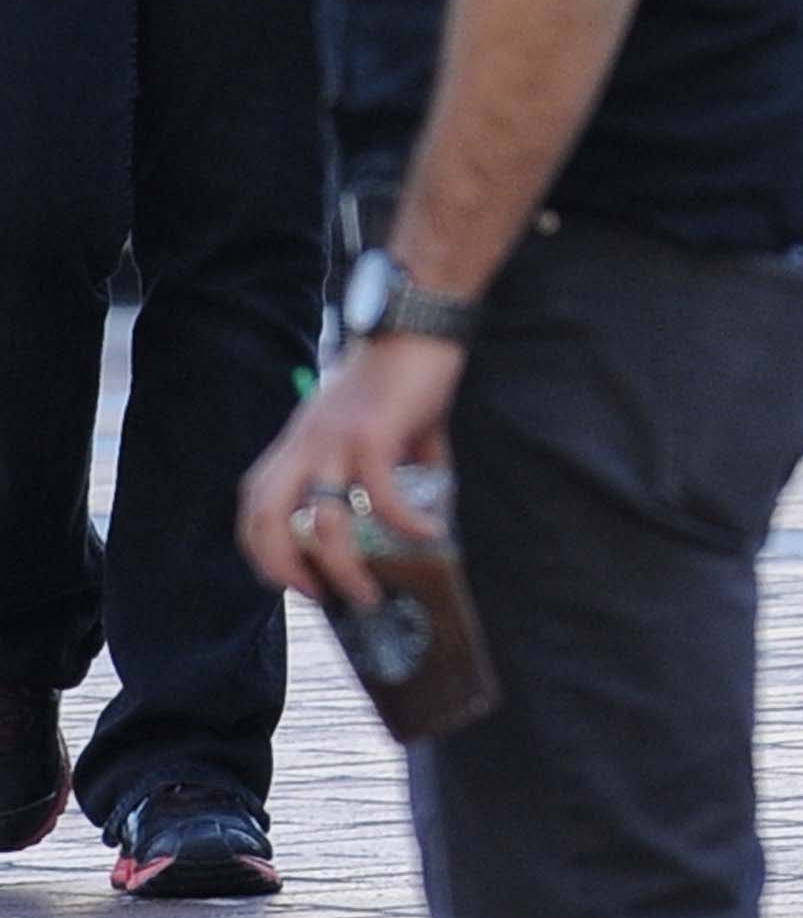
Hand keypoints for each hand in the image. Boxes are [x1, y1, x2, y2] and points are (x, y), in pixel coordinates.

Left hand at [238, 337, 464, 610]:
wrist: (420, 321)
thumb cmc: (404, 369)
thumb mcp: (378, 422)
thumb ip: (389, 461)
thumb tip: (426, 498)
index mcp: (301, 438)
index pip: (255, 498)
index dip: (261, 546)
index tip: (291, 577)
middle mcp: (308, 441)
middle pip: (265, 515)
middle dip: (280, 566)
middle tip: (314, 596)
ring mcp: (337, 440)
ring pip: (324, 521)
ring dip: (344, 568)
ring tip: (369, 593)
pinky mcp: (374, 435)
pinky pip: (383, 498)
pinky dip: (405, 525)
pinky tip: (431, 532)